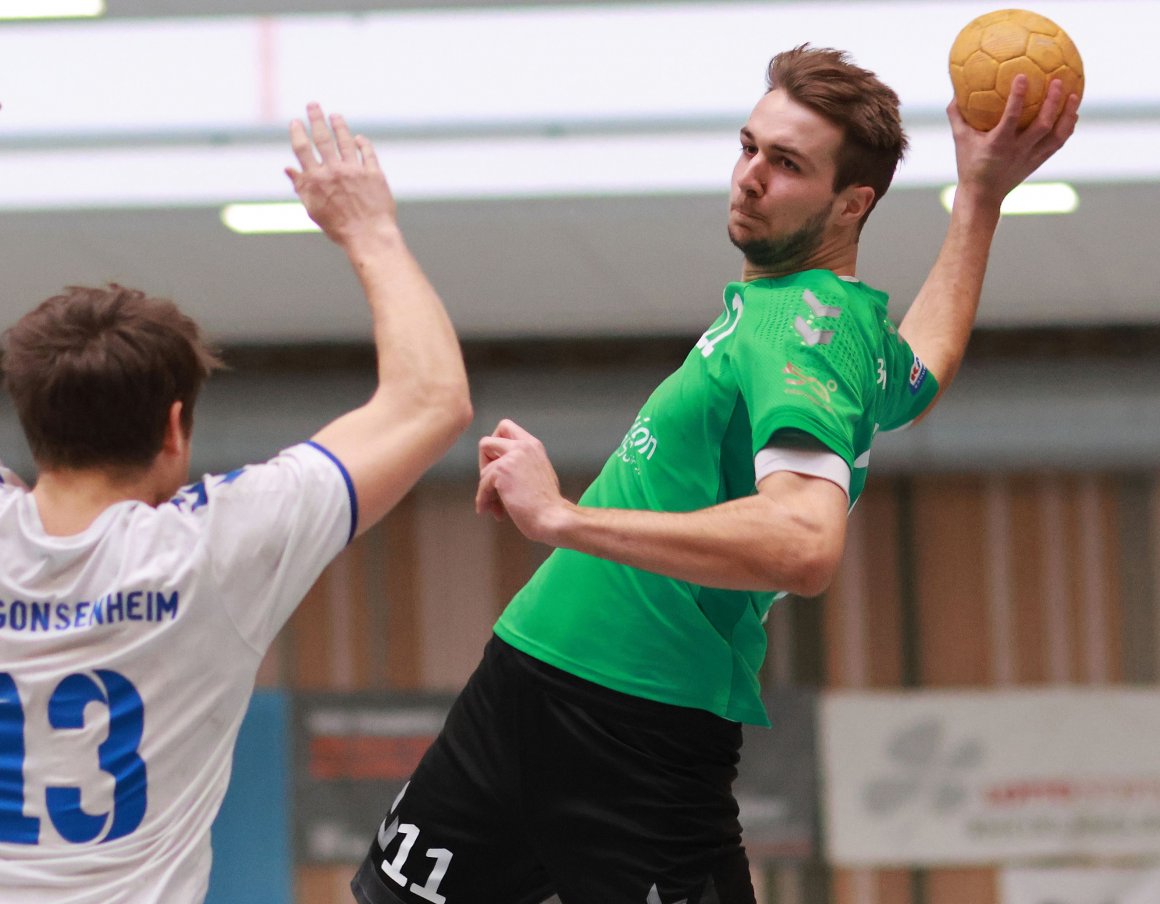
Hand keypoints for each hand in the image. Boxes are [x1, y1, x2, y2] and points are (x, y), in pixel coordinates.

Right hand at [284, 103, 397, 246]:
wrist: (368, 236)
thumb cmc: (339, 228)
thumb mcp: (314, 210)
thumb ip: (301, 187)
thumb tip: (288, 169)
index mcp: (316, 180)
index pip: (303, 149)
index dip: (298, 133)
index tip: (296, 122)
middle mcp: (334, 171)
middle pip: (323, 138)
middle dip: (316, 119)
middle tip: (313, 104)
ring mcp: (355, 170)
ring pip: (345, 141)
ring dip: (339, 126)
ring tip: (335, 116)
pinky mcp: (374, 174)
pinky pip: (368, 153)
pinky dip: (363, 144)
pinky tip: (359, 138)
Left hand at [476, 419, 570, 543]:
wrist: (552, 517)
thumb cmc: (547, 503)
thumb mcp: (537, 471)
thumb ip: (520, 463)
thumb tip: (496, 469)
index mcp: (532, 444)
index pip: (505, 427)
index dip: (495, 446)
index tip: (498, 466)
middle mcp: (522, 446)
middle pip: (486, 442)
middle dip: (484, 464)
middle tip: (491, 483)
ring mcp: (511, 457)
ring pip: (483, 470)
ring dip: (485, 490)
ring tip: (495, 506)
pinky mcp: (502, 471)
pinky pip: (482, 485)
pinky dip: (484, 500)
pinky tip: (491, 511)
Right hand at [948, 74, 1079, 210]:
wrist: (983, 196)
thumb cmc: (969, 165)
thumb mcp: (960, 140)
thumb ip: (957, 116)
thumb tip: (956, 92)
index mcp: (998, 144)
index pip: (1010, 117)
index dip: (1018, 97)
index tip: (1023, 76)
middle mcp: (1018, 150)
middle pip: (1042, 124)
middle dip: (1052, 102)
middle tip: (1057, 80)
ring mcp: (1031, 157)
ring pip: (1057, 134)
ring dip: (1068, 113)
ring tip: (1074, 94)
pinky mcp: (1039, 161)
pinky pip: (1058, 142)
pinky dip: (1067, 126)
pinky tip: (1072, 113)